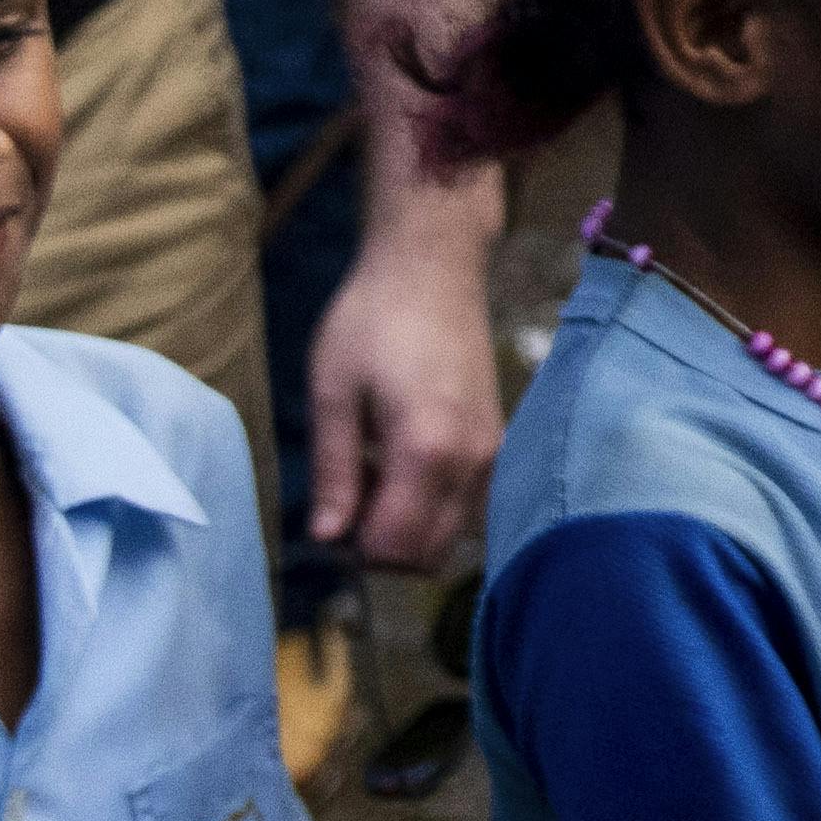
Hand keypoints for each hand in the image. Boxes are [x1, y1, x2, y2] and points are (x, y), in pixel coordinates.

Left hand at [304, 139, 503, 563]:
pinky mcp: (495, 441)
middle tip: (345, 499)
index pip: (394, 547)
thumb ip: (334, 471)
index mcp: (426, 450)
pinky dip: (429, 504)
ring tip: (371, 474)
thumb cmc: (372, 318)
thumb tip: (326, 538)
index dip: (352, 549)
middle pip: (429, 555)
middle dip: (381, 547)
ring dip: (406, 528)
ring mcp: (490, 453)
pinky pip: (464, 504)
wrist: (433, 265)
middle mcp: (470, 462)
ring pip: (450, 535)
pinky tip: (399, 460)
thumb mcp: (333, 391)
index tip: (328, 513)